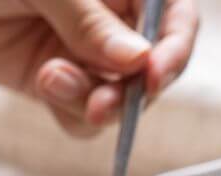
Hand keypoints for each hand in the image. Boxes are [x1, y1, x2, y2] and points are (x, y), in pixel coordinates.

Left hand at [0, 0, 198, 135]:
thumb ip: (89, 20)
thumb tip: (136, 62)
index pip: (172, 17)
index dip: (174, 47)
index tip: (154, 74)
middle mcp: (109, 17)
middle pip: (150, 67)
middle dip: (129, 91)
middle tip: (101, 103)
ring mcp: (83, 52)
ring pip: (117, 97)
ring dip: (94, 103)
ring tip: (53, 81)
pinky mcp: (55, 80)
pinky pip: (81, 114)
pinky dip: (72, 112)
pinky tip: (46, 85)